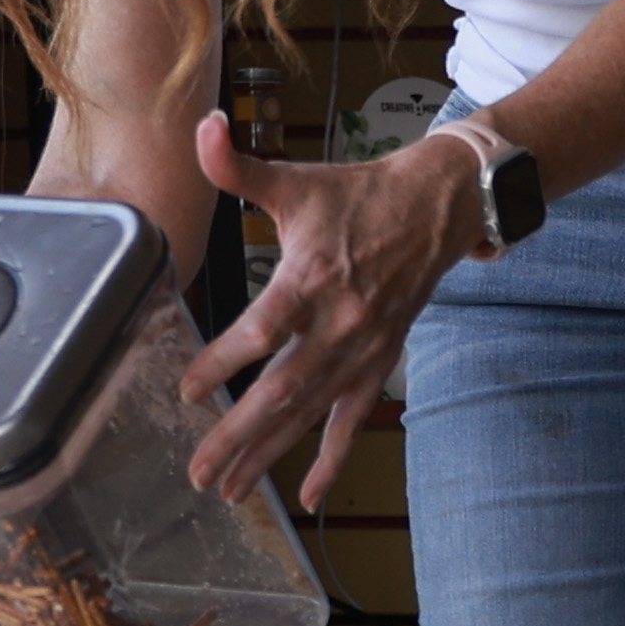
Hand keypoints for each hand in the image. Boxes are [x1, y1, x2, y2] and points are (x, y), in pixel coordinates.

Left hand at [181, 112, 500, 507]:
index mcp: (313, 278)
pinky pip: (352, 421)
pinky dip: (331, 459)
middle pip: (284, 390)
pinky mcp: (378, 363)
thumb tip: (202, 128)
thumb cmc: (357, 195)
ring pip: (310, 414)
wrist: (438, 208)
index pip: (264, 330)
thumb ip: (239, 166)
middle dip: (238, 435)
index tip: (187, 392)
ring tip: (228, 489)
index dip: (225, 363)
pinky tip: (309, 496)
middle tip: (198, 470)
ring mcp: (362, 350)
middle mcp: (340, 323)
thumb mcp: (296, 179)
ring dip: (269, 455)